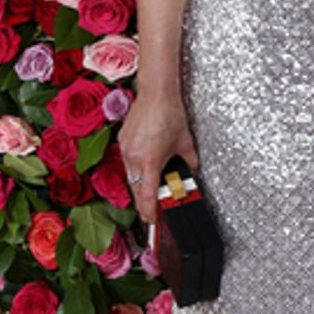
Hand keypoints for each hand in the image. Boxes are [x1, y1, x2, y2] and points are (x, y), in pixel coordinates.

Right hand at [119, 94, 197, 226]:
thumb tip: (191, 173)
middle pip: (136, 190)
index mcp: (151, 161)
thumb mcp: (186, 143)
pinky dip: (136, 169)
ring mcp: (126, 150)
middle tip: (151, 210)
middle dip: (144, 202)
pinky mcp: (122, 142)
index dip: (149, 211)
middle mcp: (134, 157)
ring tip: (151, 187)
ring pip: (130, 177)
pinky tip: (146, 165)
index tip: (152, 220)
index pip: (147, 195)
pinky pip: (128, 162)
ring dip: (140, 185)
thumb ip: (190, 162)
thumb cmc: (170, 115)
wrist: (156, 93)